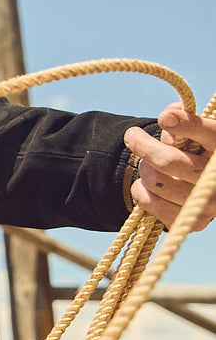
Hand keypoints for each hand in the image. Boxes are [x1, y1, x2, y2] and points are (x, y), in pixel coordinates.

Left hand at [125, 103, 215, 231]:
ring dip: (144, 169)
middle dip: (144, 147)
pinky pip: (151, 203)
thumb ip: (180, 118)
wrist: (200, 183)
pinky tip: (147, 186)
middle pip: (170, 162)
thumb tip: (170, 118)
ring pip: (155, 182)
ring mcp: (211, 203)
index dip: (184, 125)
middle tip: (132, 136)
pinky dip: (141, 192)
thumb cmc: (192, 148)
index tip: (164, 120)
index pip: (206, 133)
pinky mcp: (196, 222)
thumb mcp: (191, 129)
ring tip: (148, 165)